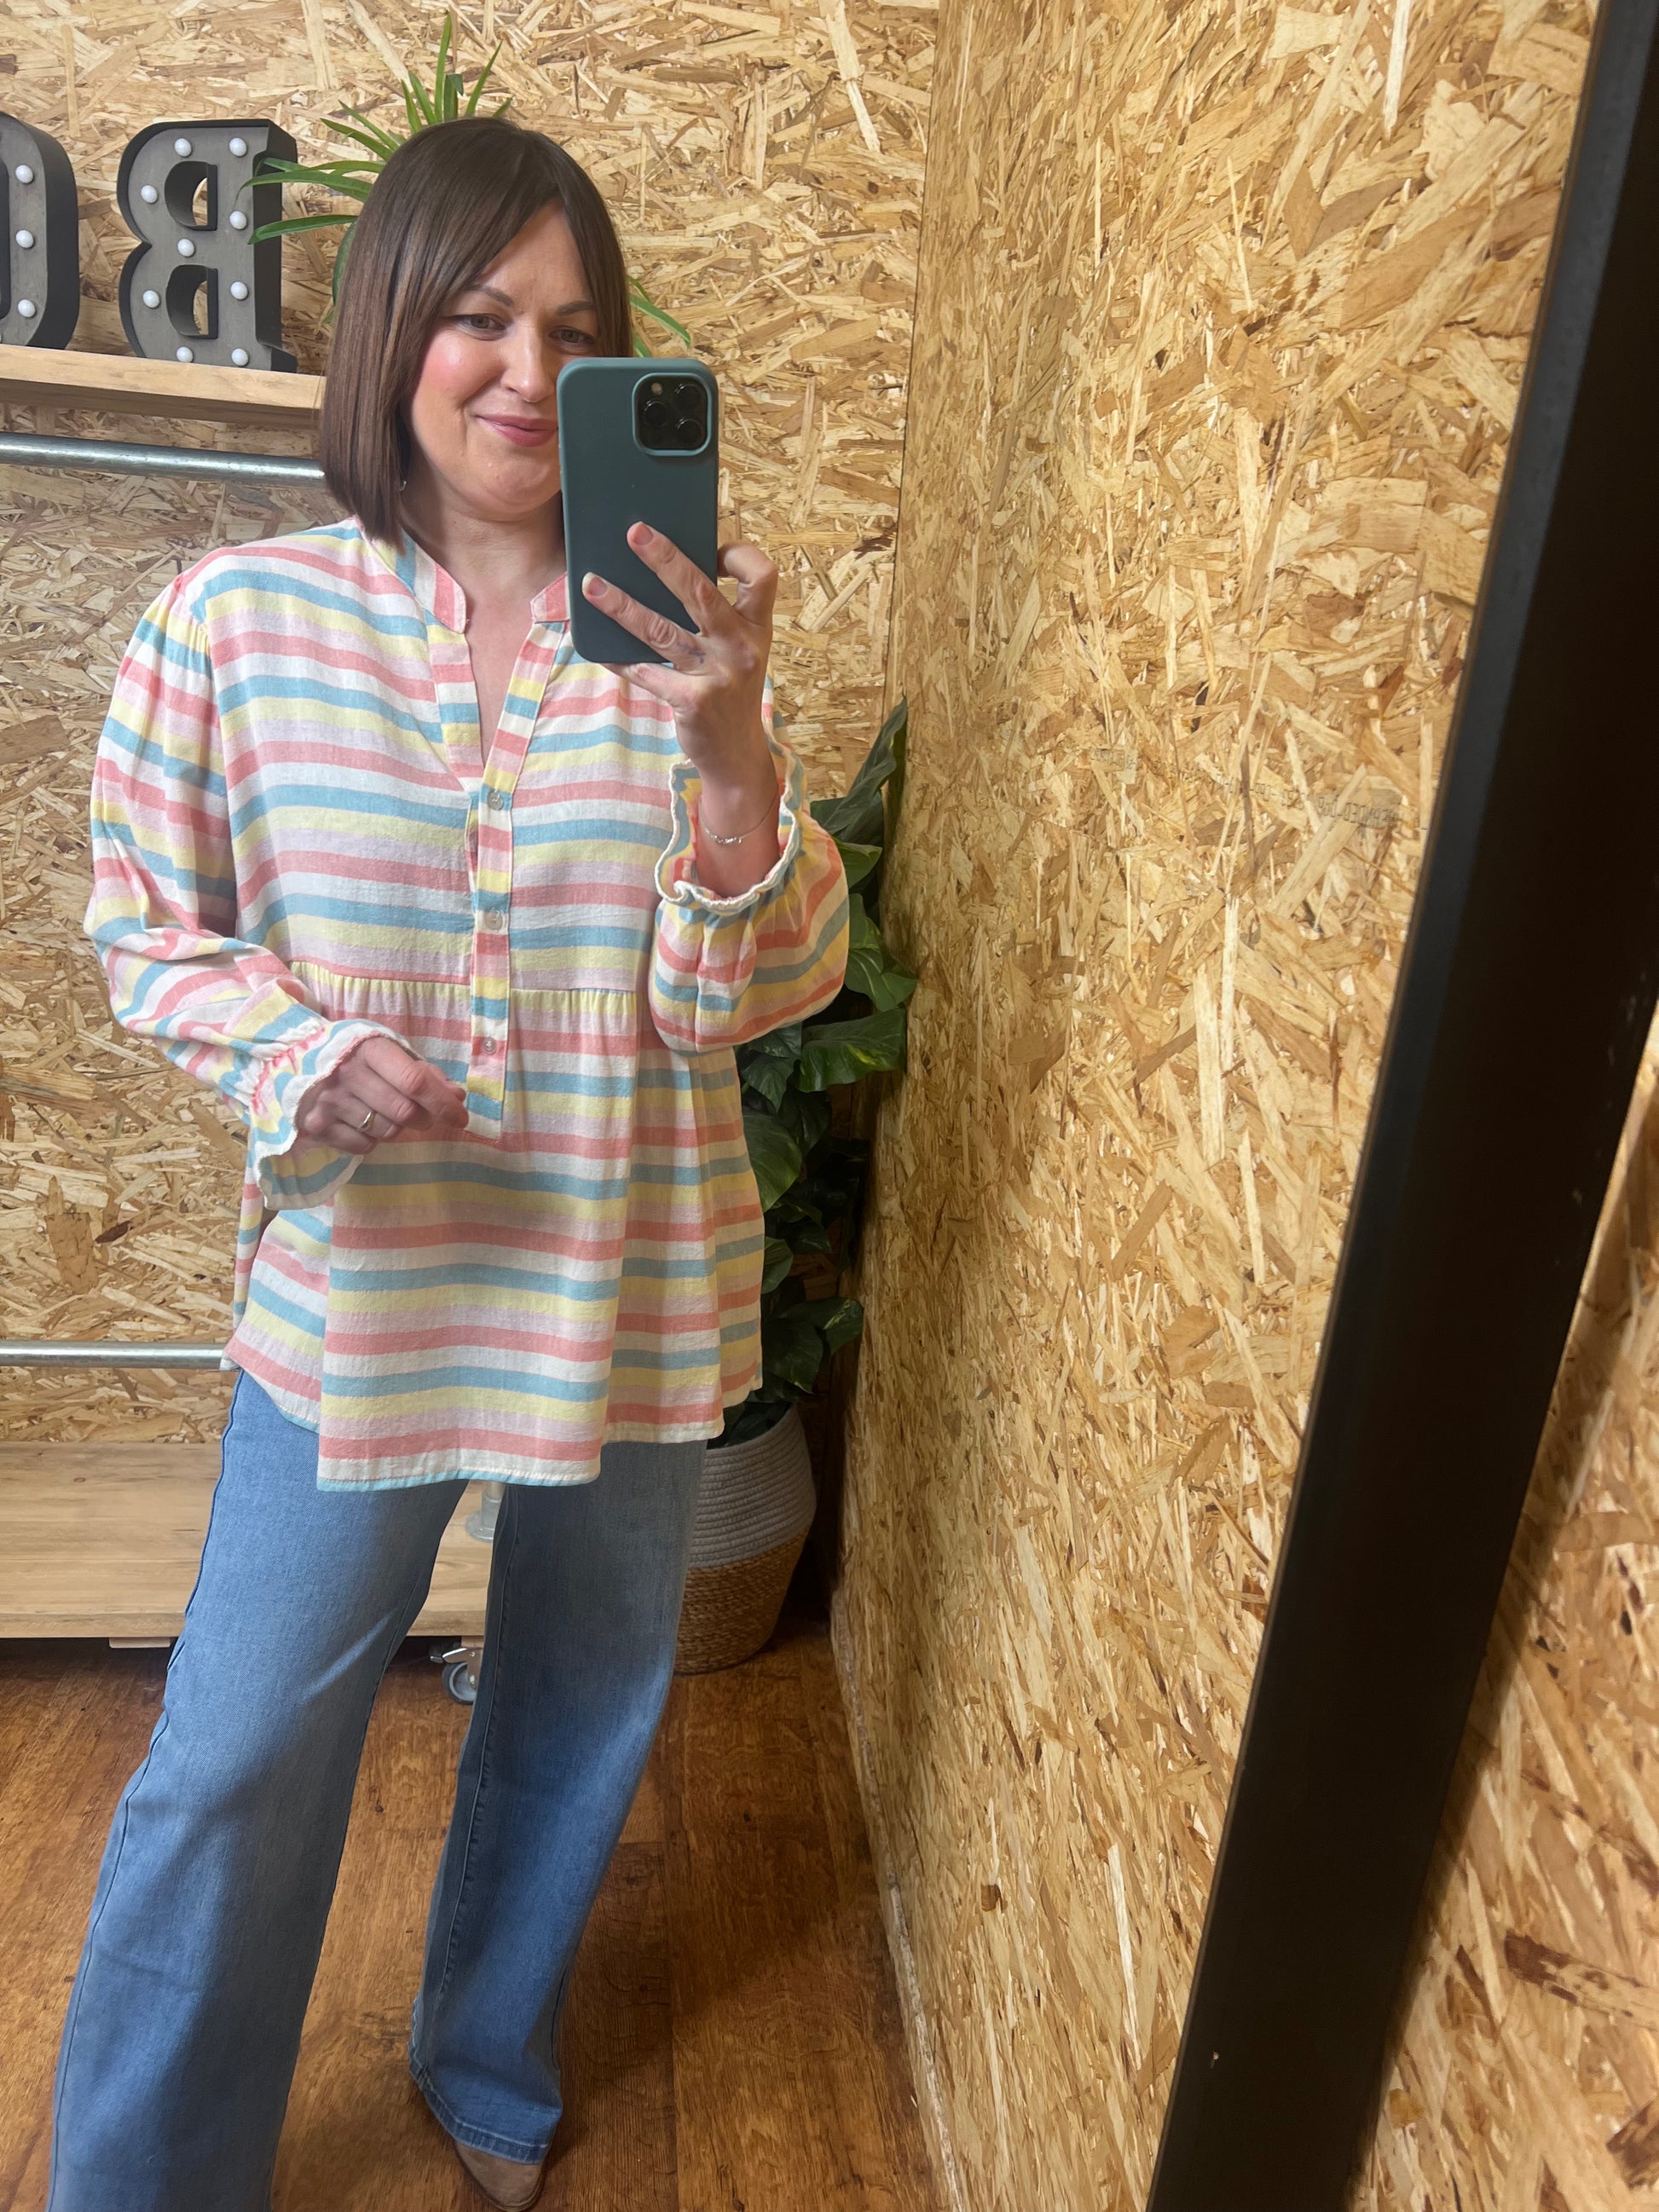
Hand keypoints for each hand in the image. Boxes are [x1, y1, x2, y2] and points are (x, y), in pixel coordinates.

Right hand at [294, 1036, 468, 1155]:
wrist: (294, 1058)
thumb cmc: (355, 1055)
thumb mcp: (389, 1051)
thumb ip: (424, 1072)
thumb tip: (457, 1097)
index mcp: (370, 1049)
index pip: (414, 1082)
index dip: (443, 1104)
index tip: (460, 1118)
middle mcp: (347, 1073)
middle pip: (405, 1112)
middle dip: (423, 1118)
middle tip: (420, 1115)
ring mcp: (329, 1101)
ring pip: (387, 1132)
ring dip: (396, 1128)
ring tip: (383, 1111)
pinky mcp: (317, 1125)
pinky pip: (364, 1147)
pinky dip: (372, 1140)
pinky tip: (361, 1121)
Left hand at [580, 525, 780, 848]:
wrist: (736, 755)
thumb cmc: (730, 692)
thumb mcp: (738, 652)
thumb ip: (718, 618)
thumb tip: (667, 570)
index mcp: (757, 627)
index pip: (762, 576)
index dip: (739, 555)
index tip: (712, 548)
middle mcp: (741, 648)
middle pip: (701, 592)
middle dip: (666, 559)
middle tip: (635, 533)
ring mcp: (717, 675)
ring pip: (662, 630)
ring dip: (622, 606)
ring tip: (591, 585)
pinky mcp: (691, 701)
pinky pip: (646, 672)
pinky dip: (619, 659)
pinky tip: (598, 647)